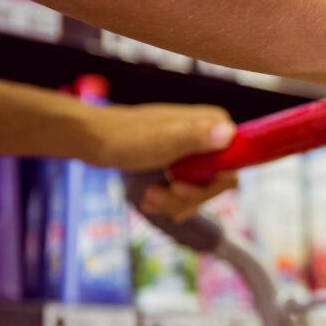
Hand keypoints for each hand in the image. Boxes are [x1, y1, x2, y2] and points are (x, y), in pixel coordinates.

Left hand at [85, 102, 237, 221]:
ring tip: (149, 199)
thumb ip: (196, 136)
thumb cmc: (124, 137)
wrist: (91, 139)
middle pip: (217, 181)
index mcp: (213, 123)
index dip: (212, 185)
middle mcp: (209, 135)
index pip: (234, 165)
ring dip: (175, 202)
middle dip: (189, 197)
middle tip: (160, 196)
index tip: (182, 189)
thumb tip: (228, 134)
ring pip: (201, 189)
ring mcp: (195, 149)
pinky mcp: (181, 161)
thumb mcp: (163, 140)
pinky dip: (170, 200)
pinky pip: (188, 189)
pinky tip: (151, 201)